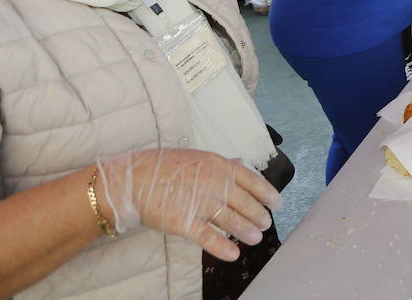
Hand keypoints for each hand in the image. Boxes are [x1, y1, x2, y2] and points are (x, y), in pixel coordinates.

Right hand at [96, 148, 281, 262]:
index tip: (277, 203)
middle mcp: (214, 184)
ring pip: (232, 220)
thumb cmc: (165, 166)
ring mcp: (200, 203)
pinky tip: (234, 253)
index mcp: (219, 166)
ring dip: (246, 231)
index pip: (252, 180)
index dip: (267, 193)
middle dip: (258, 215)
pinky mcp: (185, 223)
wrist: (134, 179)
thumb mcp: (198, 157)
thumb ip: (222, 163)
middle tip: (265, 223)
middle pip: (245, 203)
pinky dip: (223, 247)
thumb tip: (241, 163)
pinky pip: (209, 237)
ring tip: (255, 238)